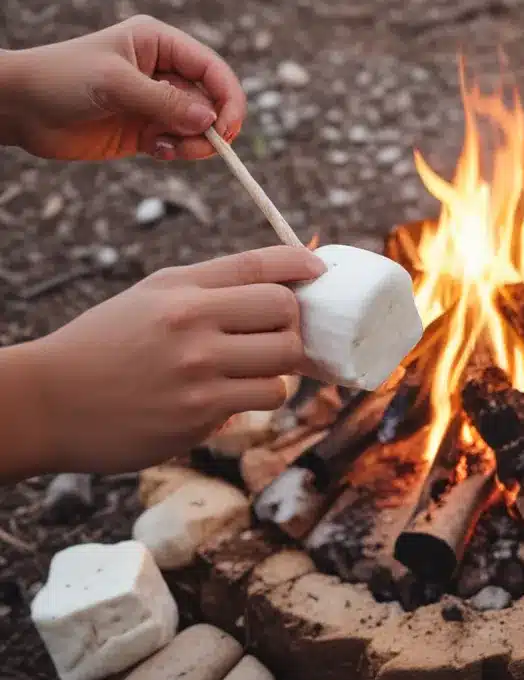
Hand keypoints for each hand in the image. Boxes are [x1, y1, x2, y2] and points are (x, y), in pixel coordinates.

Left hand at [2, 15, 244, 160]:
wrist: (18, 108)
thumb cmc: (61, 79)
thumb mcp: (115, 84)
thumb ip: (164, 102)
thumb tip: (210, 120)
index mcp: (160, 44)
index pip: (211, 68)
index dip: (228, 97)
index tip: (229, 126)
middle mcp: (163, 71)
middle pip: (211, 100)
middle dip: (211, 125)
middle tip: (204, 146)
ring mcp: (156, 102)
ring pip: (198, 126)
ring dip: (194, 142)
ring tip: (171, 149)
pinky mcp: (146, 129)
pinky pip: (179, 143)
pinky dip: (176, 151)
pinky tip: (154, 151)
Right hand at [13, 247, 324, 476]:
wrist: (48, 402)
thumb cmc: (108, 343)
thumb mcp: (155, 294)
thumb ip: (216, 283)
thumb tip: (286, 277)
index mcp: (182, 289)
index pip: (259, 264)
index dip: (301, 263)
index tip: (319, 270)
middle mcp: (192, 324)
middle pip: (286, 314)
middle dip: (293, 323)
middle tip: (279, 332)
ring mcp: (198, 373)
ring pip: (284, 364)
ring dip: (280, 367)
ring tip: (254, 367)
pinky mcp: (199, 416)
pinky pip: (261, 401)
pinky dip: (257, 397)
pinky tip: (230, 394)